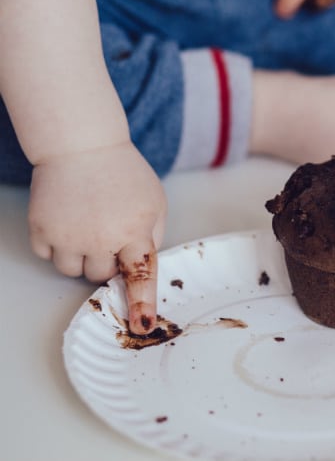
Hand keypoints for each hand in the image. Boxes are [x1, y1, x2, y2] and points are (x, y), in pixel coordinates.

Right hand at [28, 142, 166, 334]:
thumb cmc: (124, 173)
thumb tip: (140, 264)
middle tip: (106, 231)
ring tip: (86, 224)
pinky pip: (47, 256)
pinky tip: (66, 219)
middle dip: (105, 260)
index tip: (142, 326)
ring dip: (80, 256)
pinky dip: (56, 245)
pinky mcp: (41, 229)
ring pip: (72, 271)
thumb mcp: (154, 202)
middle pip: (100, 276)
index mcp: (134, 231)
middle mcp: (99, 238)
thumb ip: (152, 236)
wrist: (82, 145)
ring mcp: (67, 235)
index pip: (140, 276)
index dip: (142, 303)